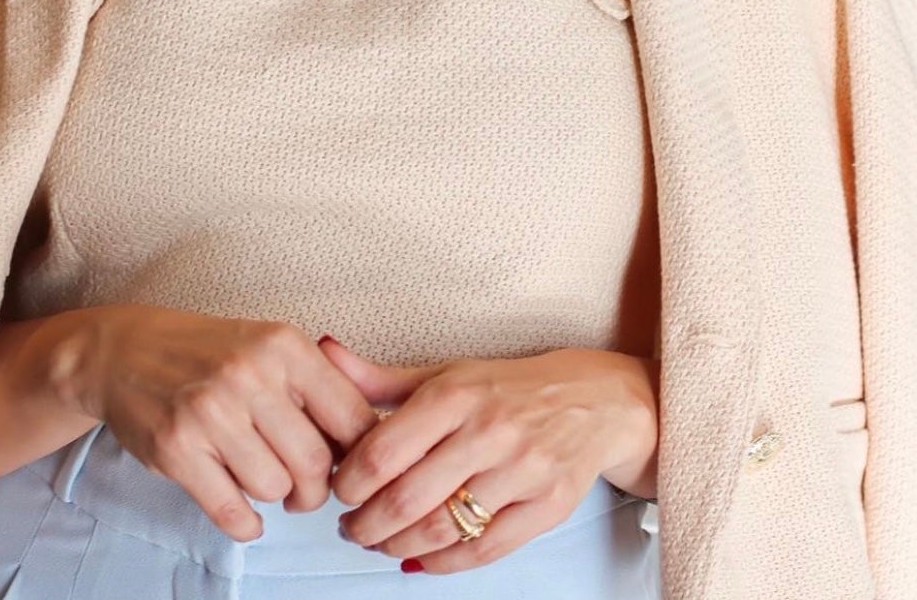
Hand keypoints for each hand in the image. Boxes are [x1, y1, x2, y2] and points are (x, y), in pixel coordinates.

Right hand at [53, 306, 380, 540]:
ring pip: (274, 488)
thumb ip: (319, 385)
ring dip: (274, 497)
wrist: (127, 351)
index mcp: (284, 345)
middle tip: (304, 489)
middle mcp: (250, 375)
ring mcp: (210, 412)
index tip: (346, 466)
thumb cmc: (211, 354)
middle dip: (315, 490)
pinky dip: (246, 523)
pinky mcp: (176, 449)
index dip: (356, 454)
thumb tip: (369, 441)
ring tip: (262, 478)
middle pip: (314, 463)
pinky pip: (231, 511)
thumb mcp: (271, 346)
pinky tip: (244, 510)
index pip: (351, 416)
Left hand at [321, 337, 659, 573]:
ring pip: (442, 528)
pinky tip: (418, 560)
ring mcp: (521, 471)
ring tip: (378, 543)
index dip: (350, 481)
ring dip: (397, 547)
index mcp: (456, 394)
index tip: (339, 489)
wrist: (593, 401)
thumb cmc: (506, 388)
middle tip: (350, 527)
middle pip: (407, 498)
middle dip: (365, 524)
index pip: (383, 450)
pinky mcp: (546, 507)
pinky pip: (483, 549)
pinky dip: (441, 564)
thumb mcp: (445, 373)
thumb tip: (323, 352)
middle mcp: (488, 431)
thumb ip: (380, 378)